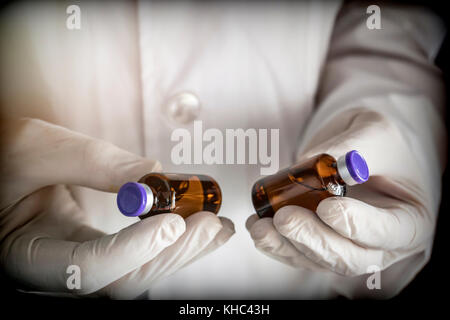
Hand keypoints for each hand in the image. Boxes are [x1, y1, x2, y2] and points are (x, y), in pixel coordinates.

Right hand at [0, 118, 233, 298]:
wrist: (4, 166)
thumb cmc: (5, 157)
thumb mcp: (36, 149)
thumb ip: (92, 161)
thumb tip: (154, 175)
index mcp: (26, 254)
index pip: (86, 269)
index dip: (131, 251)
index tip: (170, 223)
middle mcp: (55, 270)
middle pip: (122, 280)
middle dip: (170, 253)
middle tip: (209, 224)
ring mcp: (79, 263)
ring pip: (136, 273)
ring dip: (181, 251)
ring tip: (216, 228)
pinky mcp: (97, 249)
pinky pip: (138, 255)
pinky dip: (171, 243)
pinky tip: (198, 228)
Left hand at [247, 110, 437, 284]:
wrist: (360, 148)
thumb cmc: (378, 140)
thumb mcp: (374, 131)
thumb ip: (353, 147)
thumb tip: (320, 163)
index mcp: (410, 218)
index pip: (389, 233)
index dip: (358, 225)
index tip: (329, 207)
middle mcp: (381, 244)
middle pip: (350, 258)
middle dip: (313, 240)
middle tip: (285, 218)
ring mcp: (349, 247)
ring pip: (319, 261)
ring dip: (287, 246)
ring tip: (260, 226)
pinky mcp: (321, 245)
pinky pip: (299, 254)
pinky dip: (276, 245)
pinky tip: (258, 228)